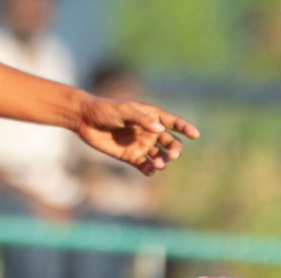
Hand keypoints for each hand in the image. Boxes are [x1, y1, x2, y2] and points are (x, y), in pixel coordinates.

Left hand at [71, 95, 199, 176]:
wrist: (85, 120)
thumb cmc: (105, 110)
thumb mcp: (123, 110)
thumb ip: (141, 119)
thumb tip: (160, 129)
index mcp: (151, 116)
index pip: (173, 122)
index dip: (185, 128)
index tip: (195, 134)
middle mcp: (150, 132)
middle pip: (170, 143)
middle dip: (175, 149)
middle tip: (172, 155)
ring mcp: (142, 145)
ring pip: (160, 156)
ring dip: (163, 161)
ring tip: (157, 163)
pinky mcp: (131, 156)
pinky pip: (145, 166)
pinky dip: (150, 170)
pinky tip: (148, 170)